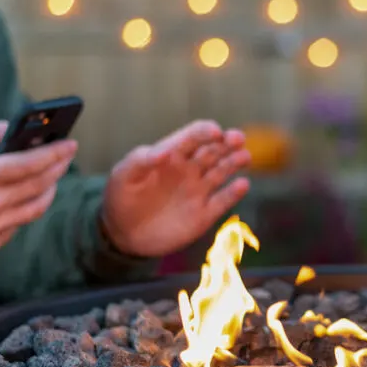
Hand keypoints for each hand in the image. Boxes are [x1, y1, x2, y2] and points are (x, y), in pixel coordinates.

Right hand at [0, 120, 76, 265]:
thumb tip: (8, 128)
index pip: (30, 163)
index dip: (55, 153)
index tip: (70, 143)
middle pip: (40, 183)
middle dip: (58, 167)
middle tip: (66, 155)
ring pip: (37, 206)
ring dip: (50, 188)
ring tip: (53, 175)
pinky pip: (20, 222)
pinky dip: (29, 206)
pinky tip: (29, 195)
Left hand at [100, 119, 251, 257]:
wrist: (122, 234)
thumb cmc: (121, 198)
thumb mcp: (123, 175)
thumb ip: (140, 160)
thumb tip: (163, 150)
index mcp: (171, 155)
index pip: (192, 136)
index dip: (205, 131)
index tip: (215, 132)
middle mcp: (189, 170)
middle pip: (213, 150)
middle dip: (227, 142)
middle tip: (238, 138)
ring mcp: (198, 191)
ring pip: (222, 171)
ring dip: (235, 162)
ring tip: (245, 156)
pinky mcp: (204, 214)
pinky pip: (223, 201)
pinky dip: (234, 193)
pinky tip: (242, 184)